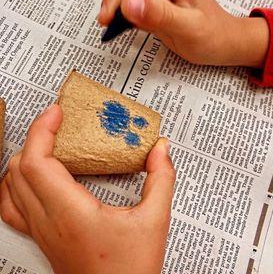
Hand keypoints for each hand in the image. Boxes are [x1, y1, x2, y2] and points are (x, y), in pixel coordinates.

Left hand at [0, 105, 174, 273]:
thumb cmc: (131, 271)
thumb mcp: (155, 220)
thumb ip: (161, 178)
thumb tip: (160, 149)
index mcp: (71, 213)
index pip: (37, 162)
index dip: (41, 130)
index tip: (57, 112)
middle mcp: (48, 222)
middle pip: (20, 167)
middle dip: (36, 136)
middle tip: (58, 121)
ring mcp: (41, 232)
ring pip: (10, 186)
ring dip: (24, 157)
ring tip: (47, 142)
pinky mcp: (43, 238)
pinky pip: (11, 206)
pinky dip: (15, 183)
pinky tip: (31, 176)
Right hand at [98, 0, 268, 67]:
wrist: (223, 46)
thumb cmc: (213, 35)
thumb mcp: (189, 26)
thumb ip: (161, 14)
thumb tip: (128, 2)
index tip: (108, 16)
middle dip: (114, 2)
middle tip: (105, 24)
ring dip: (115, 9)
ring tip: (109, 27)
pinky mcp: (155, 6)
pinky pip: (132, 7)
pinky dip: (122, 17)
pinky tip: (118, 28)